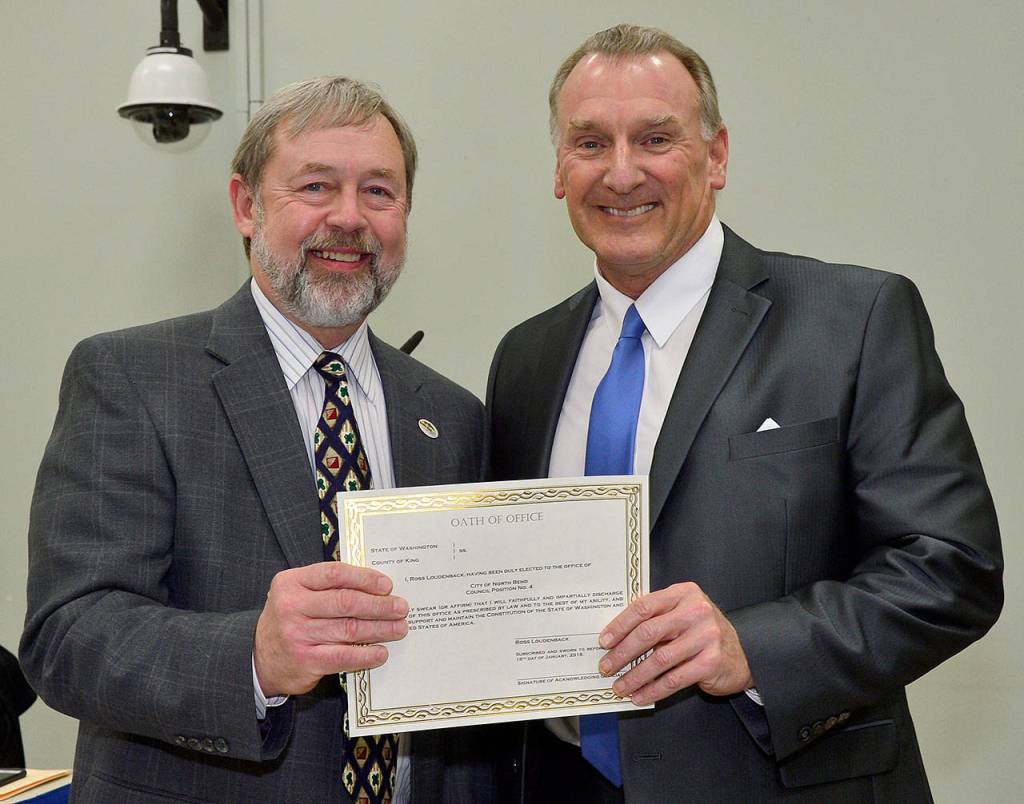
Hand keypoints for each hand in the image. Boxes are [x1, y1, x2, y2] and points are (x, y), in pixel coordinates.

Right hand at [253, 562, 407, 697]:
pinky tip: (381, 652)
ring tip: (399, 628)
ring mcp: (298, 634)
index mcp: (291, 582)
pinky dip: (366, 654)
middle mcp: (292, 606)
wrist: (259, 659)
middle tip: (401, 607)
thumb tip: (376, 587)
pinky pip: (343, 657)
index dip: (364, 578)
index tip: (387, 585)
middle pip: (346, 602)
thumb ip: (328, 587)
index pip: (334, 574)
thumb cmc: (290, 621)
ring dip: (380, 629)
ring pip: (349, 629)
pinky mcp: (305, 661)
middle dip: (379, 605)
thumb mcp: (298, 594)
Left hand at [598, 582, 752, 705]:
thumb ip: (656, 617)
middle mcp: (696, 611)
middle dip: (622, 652)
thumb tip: (615, 637)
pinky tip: (640, 696)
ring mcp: (706, 636)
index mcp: (683, 593)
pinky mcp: (711, 662)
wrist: (742, 654)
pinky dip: (653, 690)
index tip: (604, 641)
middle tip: (606, 666)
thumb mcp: (681, 614)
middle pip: (649, 632)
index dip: (620, 625)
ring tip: (620, 686)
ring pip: (659, 659)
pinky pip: (674, 679)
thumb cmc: (701, 632)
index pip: (644, 607)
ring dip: (635, 676)